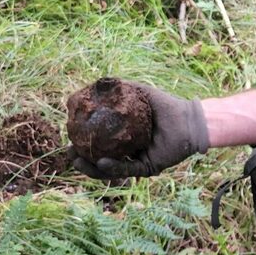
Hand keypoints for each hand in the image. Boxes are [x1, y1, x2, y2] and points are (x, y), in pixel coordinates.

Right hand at [73, 83, 208, 178]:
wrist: (188, 118)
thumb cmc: (165, 105)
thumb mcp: (138, 93)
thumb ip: (118, 89)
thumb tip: (93, 84)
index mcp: (123, 137)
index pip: (97, 143)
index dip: (81, 142)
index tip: (67, 138)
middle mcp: (127, 152)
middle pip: (99, 159)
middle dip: (81, 159)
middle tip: (68, 154)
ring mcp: (136, 161)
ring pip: (110, 170)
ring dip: (91, 168)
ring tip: (77, 161)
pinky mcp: (147, 169)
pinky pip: (127, 170)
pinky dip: (113, 168)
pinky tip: (101, 162)